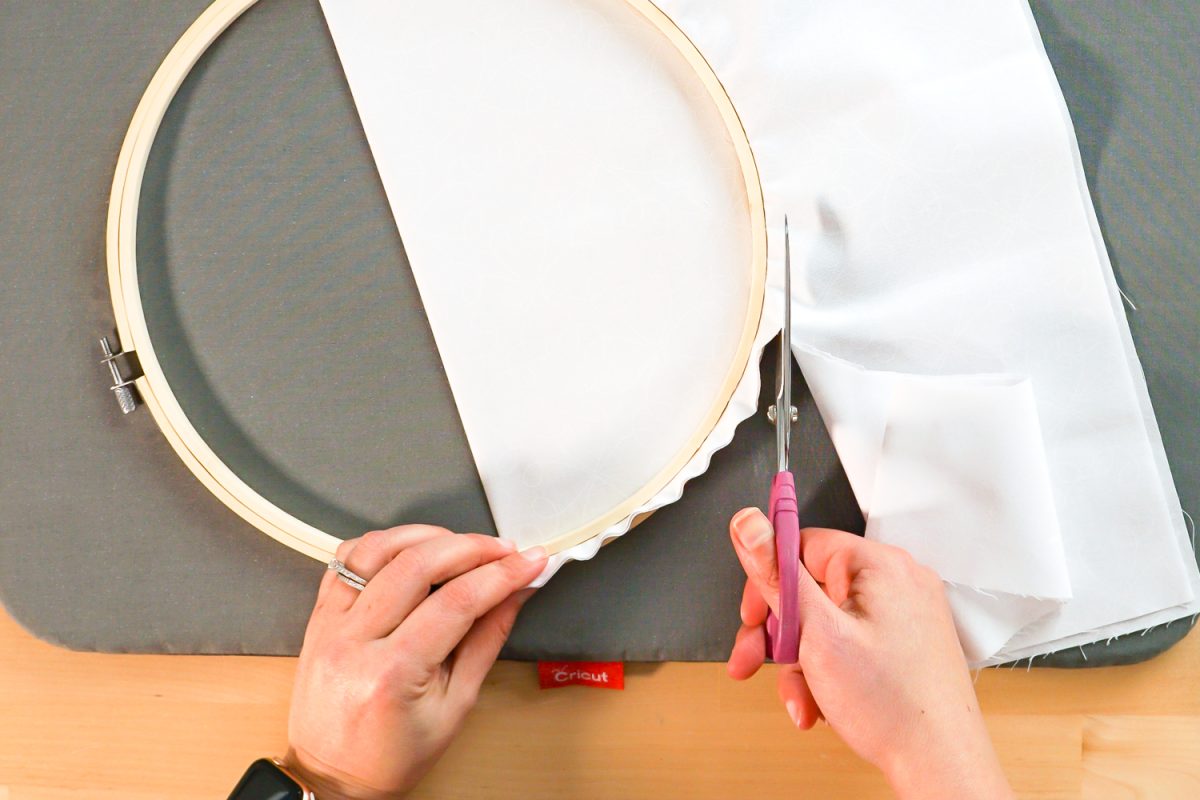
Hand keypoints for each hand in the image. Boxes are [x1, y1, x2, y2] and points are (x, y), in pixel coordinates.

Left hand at [283, 525, 547, 798]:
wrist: (331, 777)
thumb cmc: (390, 757)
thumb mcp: (455, 707)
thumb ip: (486, 641)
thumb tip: (515, 594)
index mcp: (392, 674)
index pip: (457, 602)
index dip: (501, 575)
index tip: (529, 562)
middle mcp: (354, 643)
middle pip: (418, 565)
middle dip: (471, 547)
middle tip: (504, 549)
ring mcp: (330, 626)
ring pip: (378, 549)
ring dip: (426, 536)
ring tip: (461, 544)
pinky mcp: (318, 616)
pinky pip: (346, 558)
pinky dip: (383, 543)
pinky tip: (411, 549)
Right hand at [727, 508, 1011, 799]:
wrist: (939, 763)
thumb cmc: (893, 706)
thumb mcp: (817, 633)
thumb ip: (777, 574)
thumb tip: (750, 524)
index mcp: (879, 564)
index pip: (802, 545)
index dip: (768, 582)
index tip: (752, 614)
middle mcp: (896, 580)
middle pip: (809, 588)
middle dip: (779, 632)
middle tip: (756, 660)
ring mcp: (903, 612)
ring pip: (825, 621)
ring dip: (801, 661)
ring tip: (800, 697)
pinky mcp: (904, 639)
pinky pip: (849, 640)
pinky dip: (827, 669)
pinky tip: (821, 702)